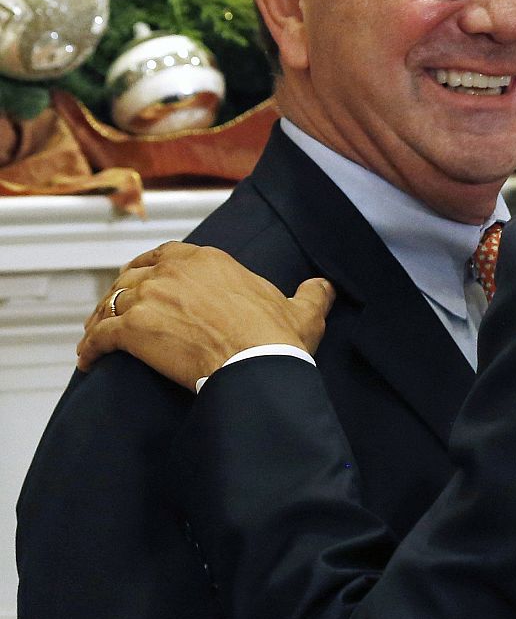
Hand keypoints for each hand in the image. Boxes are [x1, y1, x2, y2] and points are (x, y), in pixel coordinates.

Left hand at [78, 241, 334, 389]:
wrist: (256, 364)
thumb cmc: (277, 339)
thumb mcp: (304, 310)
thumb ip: (312, 292)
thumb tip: (324, 286)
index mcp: (208, 259)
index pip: (166, 253)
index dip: (152, 267)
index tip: (146, 280)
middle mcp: (172, 271)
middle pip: (132, 275)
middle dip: (122, 291)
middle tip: (118, 309)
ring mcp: (149, 298)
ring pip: (110, 303)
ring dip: (100, 319)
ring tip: (97, 335)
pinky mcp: (131, 330)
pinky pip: (98, 336)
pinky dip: (89, 347)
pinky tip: (88, 359)